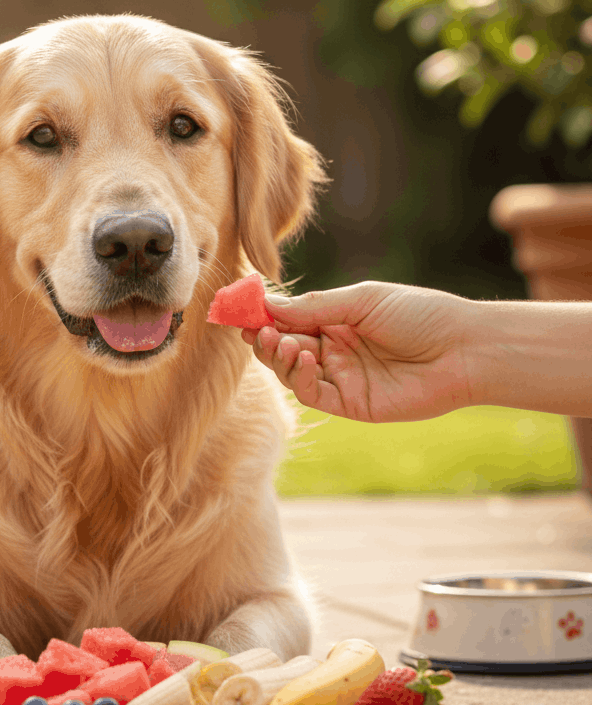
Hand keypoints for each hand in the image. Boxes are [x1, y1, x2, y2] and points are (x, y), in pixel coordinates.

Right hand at [241, 281, 473, 422]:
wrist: (464, 349)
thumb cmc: (421, 314)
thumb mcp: (362, 300)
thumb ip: (313, 307)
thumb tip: (267, 305)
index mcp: (336, 321)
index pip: (288, 320)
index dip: (262, 317)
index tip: (239, 310)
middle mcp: (334, 350)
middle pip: (282, 348)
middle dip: (264, 338)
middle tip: (255, 330)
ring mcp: (340, 378)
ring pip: (290, 372)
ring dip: (278, 357)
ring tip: (281, 342)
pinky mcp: (349, 404)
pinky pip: (311, 394)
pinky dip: (298, 378)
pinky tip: (303, 360)